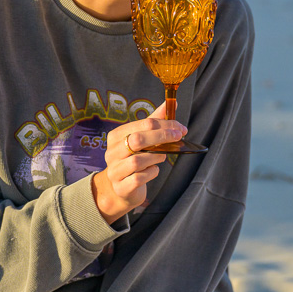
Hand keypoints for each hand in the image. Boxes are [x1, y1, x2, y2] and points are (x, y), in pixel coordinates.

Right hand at [93, 103, 185, 222]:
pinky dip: (151, 172)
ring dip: (156, 157)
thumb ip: (155, 121)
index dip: (165, 124)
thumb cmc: (134, 158)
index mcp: (116, 136)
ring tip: (162, 156)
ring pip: (138, 160)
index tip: (180, 128)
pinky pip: (139, 178)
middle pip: (138, 139)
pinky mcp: (121, 187)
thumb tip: (173, 103)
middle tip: (178, 137)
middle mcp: (112, 152)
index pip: (143, 124)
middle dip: (162, 136)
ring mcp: (114, 170)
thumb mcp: (142, 138)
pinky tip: (153, 170)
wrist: (121, 188)